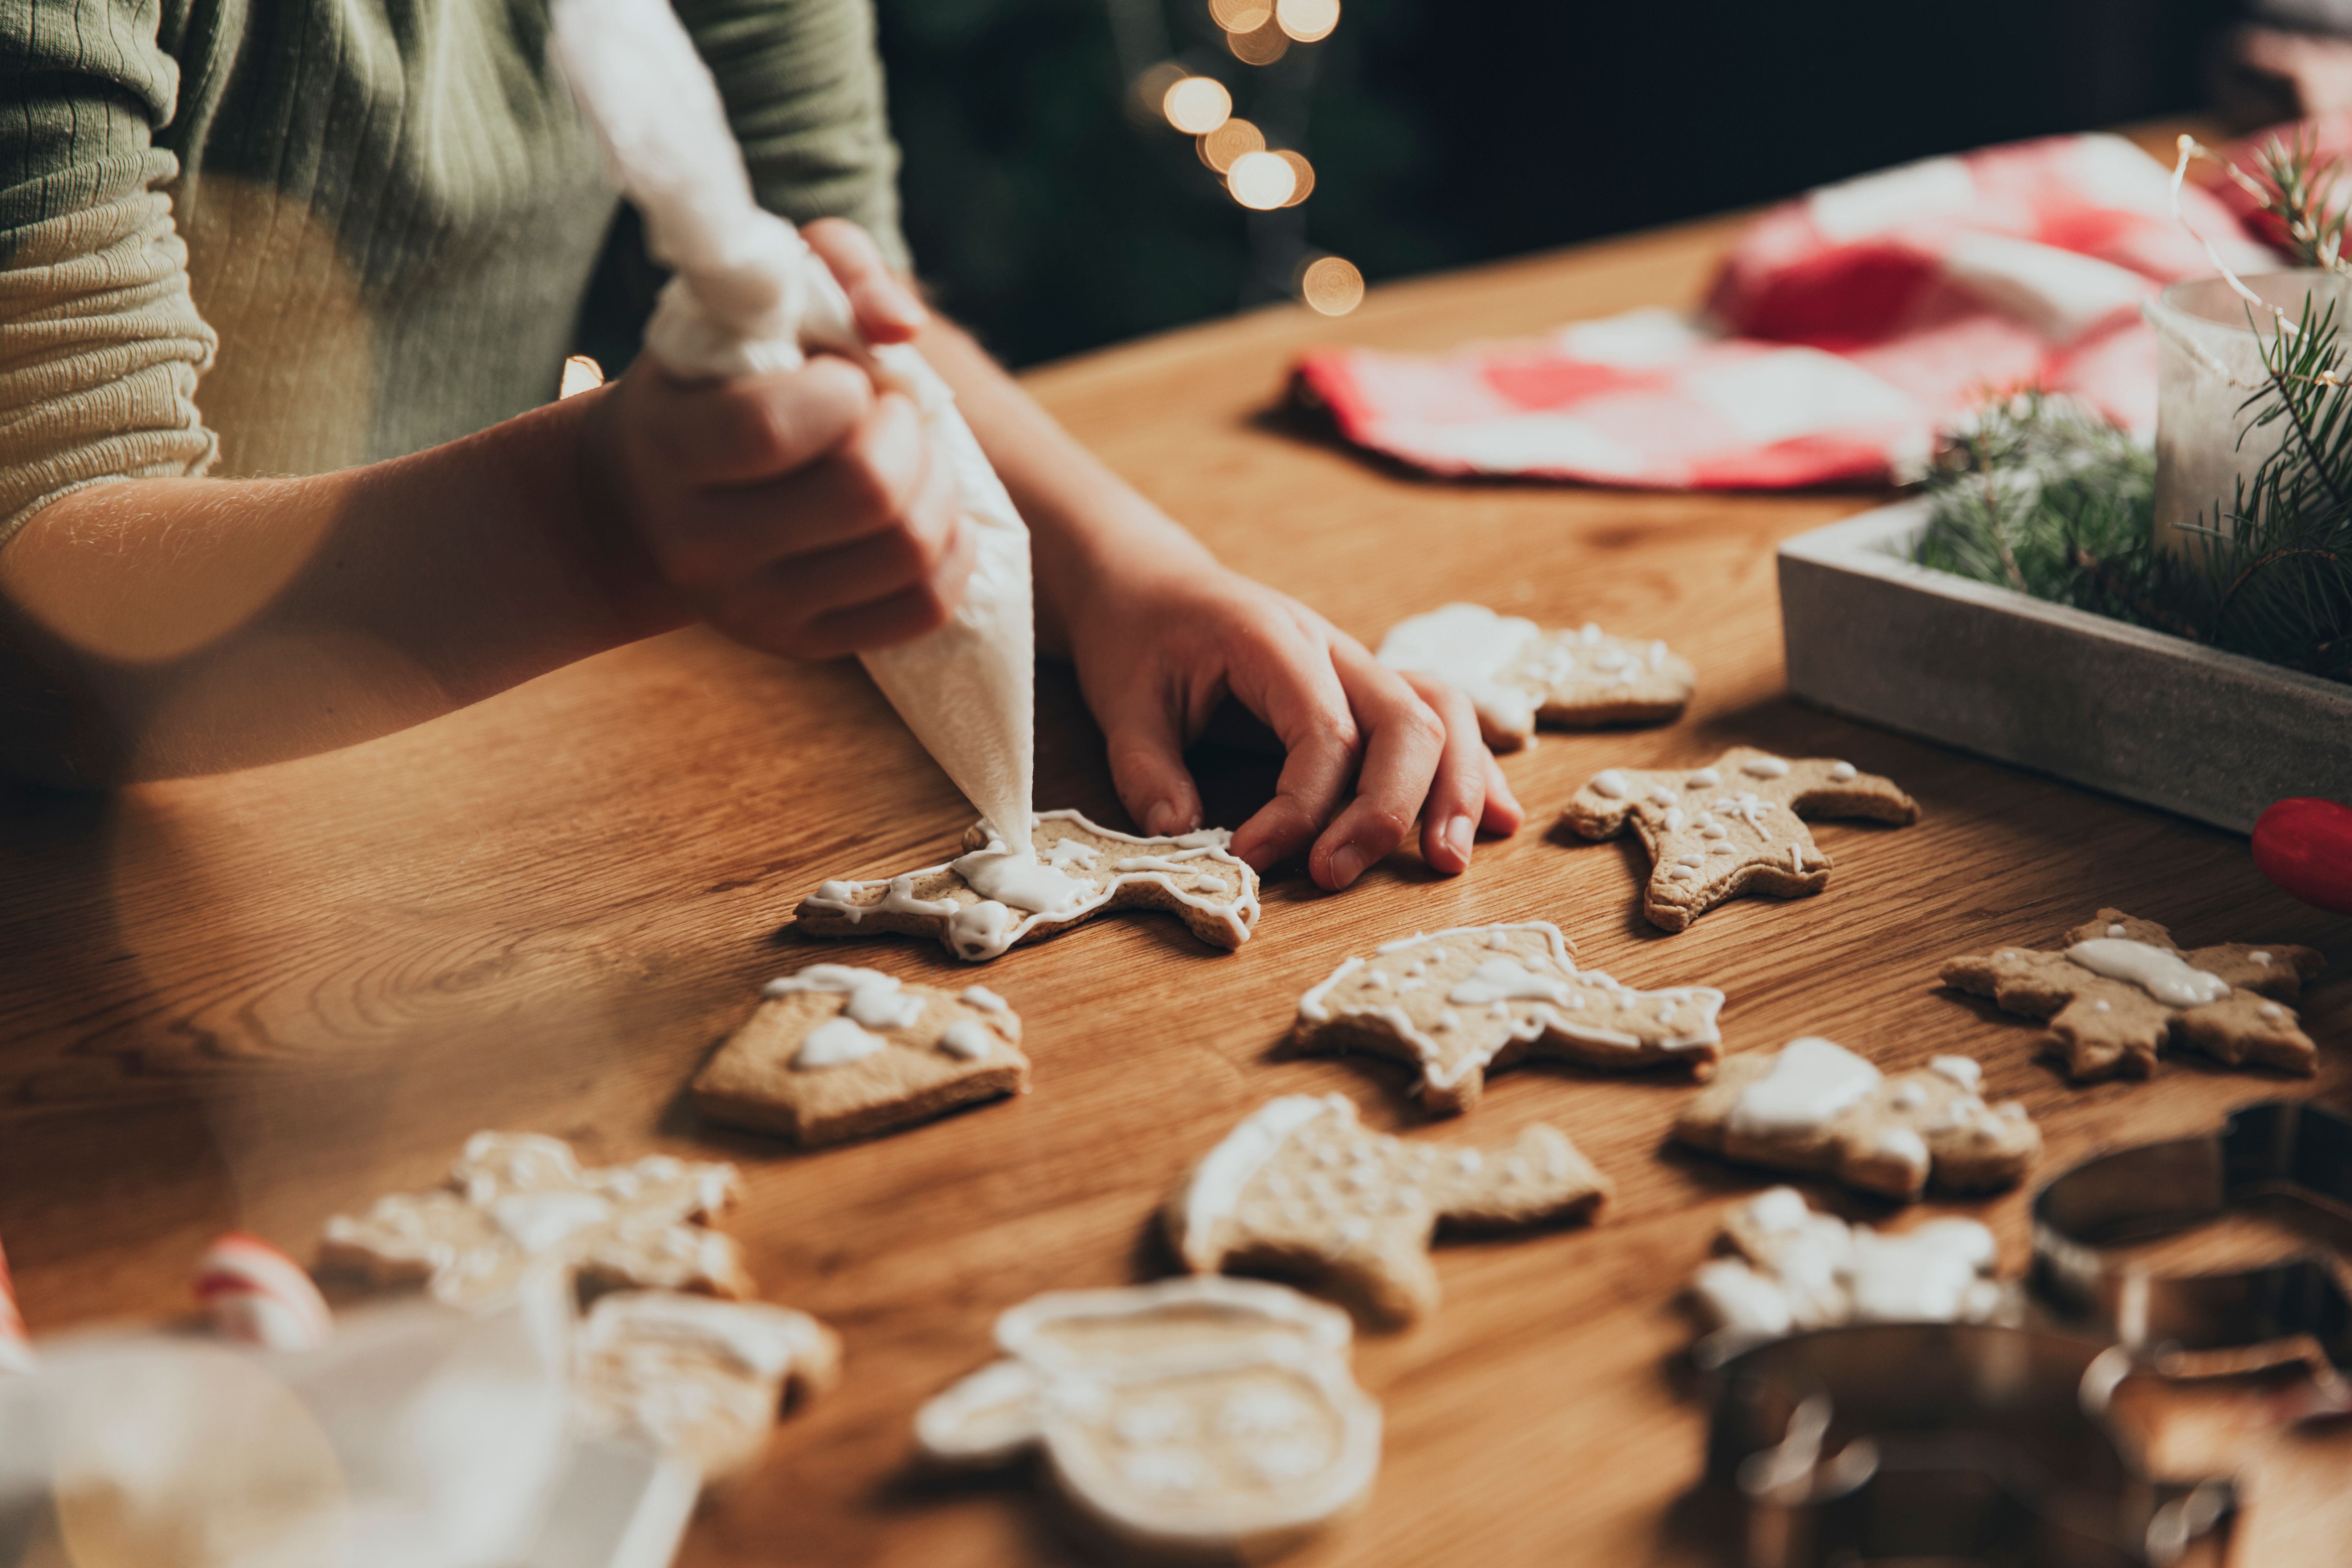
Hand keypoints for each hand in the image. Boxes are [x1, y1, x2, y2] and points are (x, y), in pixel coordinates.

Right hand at [595, 220, 973, 658]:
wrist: (647, 497)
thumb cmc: (716, 377)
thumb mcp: (753, 298)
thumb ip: (834, 267)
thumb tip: (901, 325)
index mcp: (669, 449)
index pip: (774, 429)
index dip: (844, 388)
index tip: (845, 373)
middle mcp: (702, 545)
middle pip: (867, 492)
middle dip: (906, 429)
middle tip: (889, 408)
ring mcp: (755, 609)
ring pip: (909, 547)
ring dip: (938, 480)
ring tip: (908, 451)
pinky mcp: (805, 643)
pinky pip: (926, 603)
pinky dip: (952, 544)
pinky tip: (921, 504)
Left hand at [1063, 561, 1523, 887]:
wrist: (1153, 590)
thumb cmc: (1141, 642)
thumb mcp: (1122, 704)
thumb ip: (1147, 772)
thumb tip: (1181, 838)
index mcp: (1274, 641)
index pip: (1324, 732)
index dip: (1300, 808)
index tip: (1251, 859)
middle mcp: (1333, 648)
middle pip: (1405, 721)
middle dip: (1388, 808)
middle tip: (1338, 876)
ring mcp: (1360, 666)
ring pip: (1442, 715)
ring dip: (1454, 789)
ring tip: (1447, 860)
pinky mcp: (1369, 690)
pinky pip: (1442, 720)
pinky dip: (1473, 770)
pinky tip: (1498, 819)